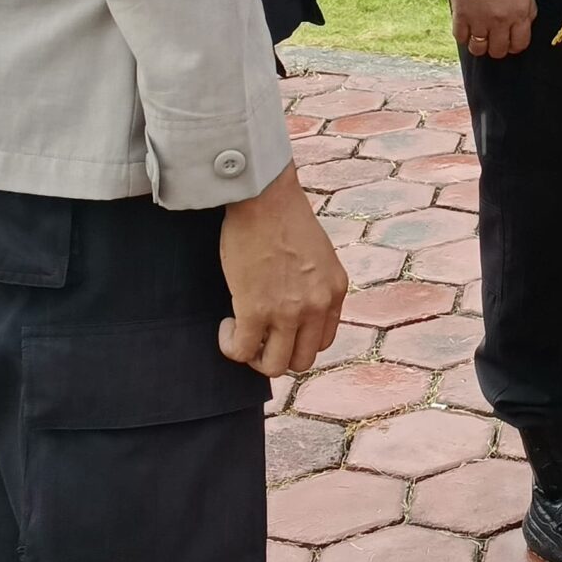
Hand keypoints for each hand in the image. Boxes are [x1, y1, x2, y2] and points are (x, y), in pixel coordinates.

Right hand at [217, 165, 348, 376]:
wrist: (264, 197)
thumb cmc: (283, 217)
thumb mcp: (317, 256)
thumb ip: (313, 284)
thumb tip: (293, 306)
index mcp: (334, 291)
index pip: (323, 339)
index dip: (298, 341)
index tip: (279, 331)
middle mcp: (317, 306)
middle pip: (303, 360)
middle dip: (278, 354)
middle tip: (258, 338)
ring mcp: (288, 312)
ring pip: (275, 365)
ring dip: (255, 356)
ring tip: (241, 333)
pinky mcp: (256, 311)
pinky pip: (242, 351)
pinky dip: (231, 345)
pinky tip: (227, 326)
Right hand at [450, 0, 535, 61]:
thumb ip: (527, 8)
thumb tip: (525, 23)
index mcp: (519, 14)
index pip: (519, 44)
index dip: (515, 46)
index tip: (511, 42)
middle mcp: (500, 21)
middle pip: (498, 51)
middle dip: (498, 47)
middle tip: (495, 38)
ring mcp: (479, 20)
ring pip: (479, 49)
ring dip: (480, 46)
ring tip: (480, 36)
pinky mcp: (461, 16)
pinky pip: (461, 38)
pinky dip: (464, 37)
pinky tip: (467, 29)